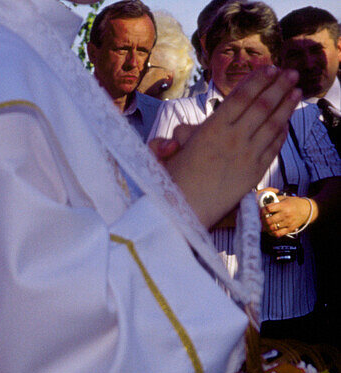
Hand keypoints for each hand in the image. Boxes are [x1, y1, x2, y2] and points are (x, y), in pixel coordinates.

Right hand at [163, 67, 299, 229]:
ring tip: (296, 90)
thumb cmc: (171, 185)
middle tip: (291, 72)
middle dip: (279, 85)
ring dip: (287, 104)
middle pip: (262, 105)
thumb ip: (172, 140)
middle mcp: (233, 138)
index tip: (268, 68)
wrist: (183, 215)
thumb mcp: (165, 156)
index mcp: (211, 129)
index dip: (257, 80)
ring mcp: (247, 155)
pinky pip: (273, 146)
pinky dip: (282, 131)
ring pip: (273, 123)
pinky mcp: (255, 172)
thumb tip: (178, 136)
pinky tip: (286, 122)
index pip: (240, 97)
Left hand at [258, 189, 312, 237]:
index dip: (262, 210)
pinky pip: (278, 234)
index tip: (261, 211)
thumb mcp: (285, 198)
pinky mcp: (290, 229)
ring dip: (265, 227)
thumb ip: (275, 200)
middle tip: (260, 220)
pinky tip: (270, 230)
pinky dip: (272, 233)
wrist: (308, 210)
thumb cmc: (295, 203)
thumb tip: (263, 202)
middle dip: (262, 220)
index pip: (268, 209)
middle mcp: (285, 214)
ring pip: (272, 228)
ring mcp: (288, 222)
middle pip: (268, 220)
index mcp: (283, 206)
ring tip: (264, 225)